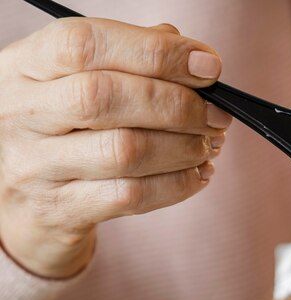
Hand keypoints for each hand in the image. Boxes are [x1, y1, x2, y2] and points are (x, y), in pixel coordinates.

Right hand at [0, 18, 231, 278]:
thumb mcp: (73, 84)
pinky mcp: (61, 210)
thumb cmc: (61, 132)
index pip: (86, 44)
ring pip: (125, 151)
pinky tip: (198, 174)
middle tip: (218, 115)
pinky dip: (178, 184)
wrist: (19, 205)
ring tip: (209, 145)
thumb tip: (195, 59)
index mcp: (24, 66)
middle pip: (107, 96)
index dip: (156, 52)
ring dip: (184, 147)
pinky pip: (131, 196)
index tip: (208, 66)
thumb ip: (128, 60)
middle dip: (179, 105)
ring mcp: (36, 166)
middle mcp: (22, 113)